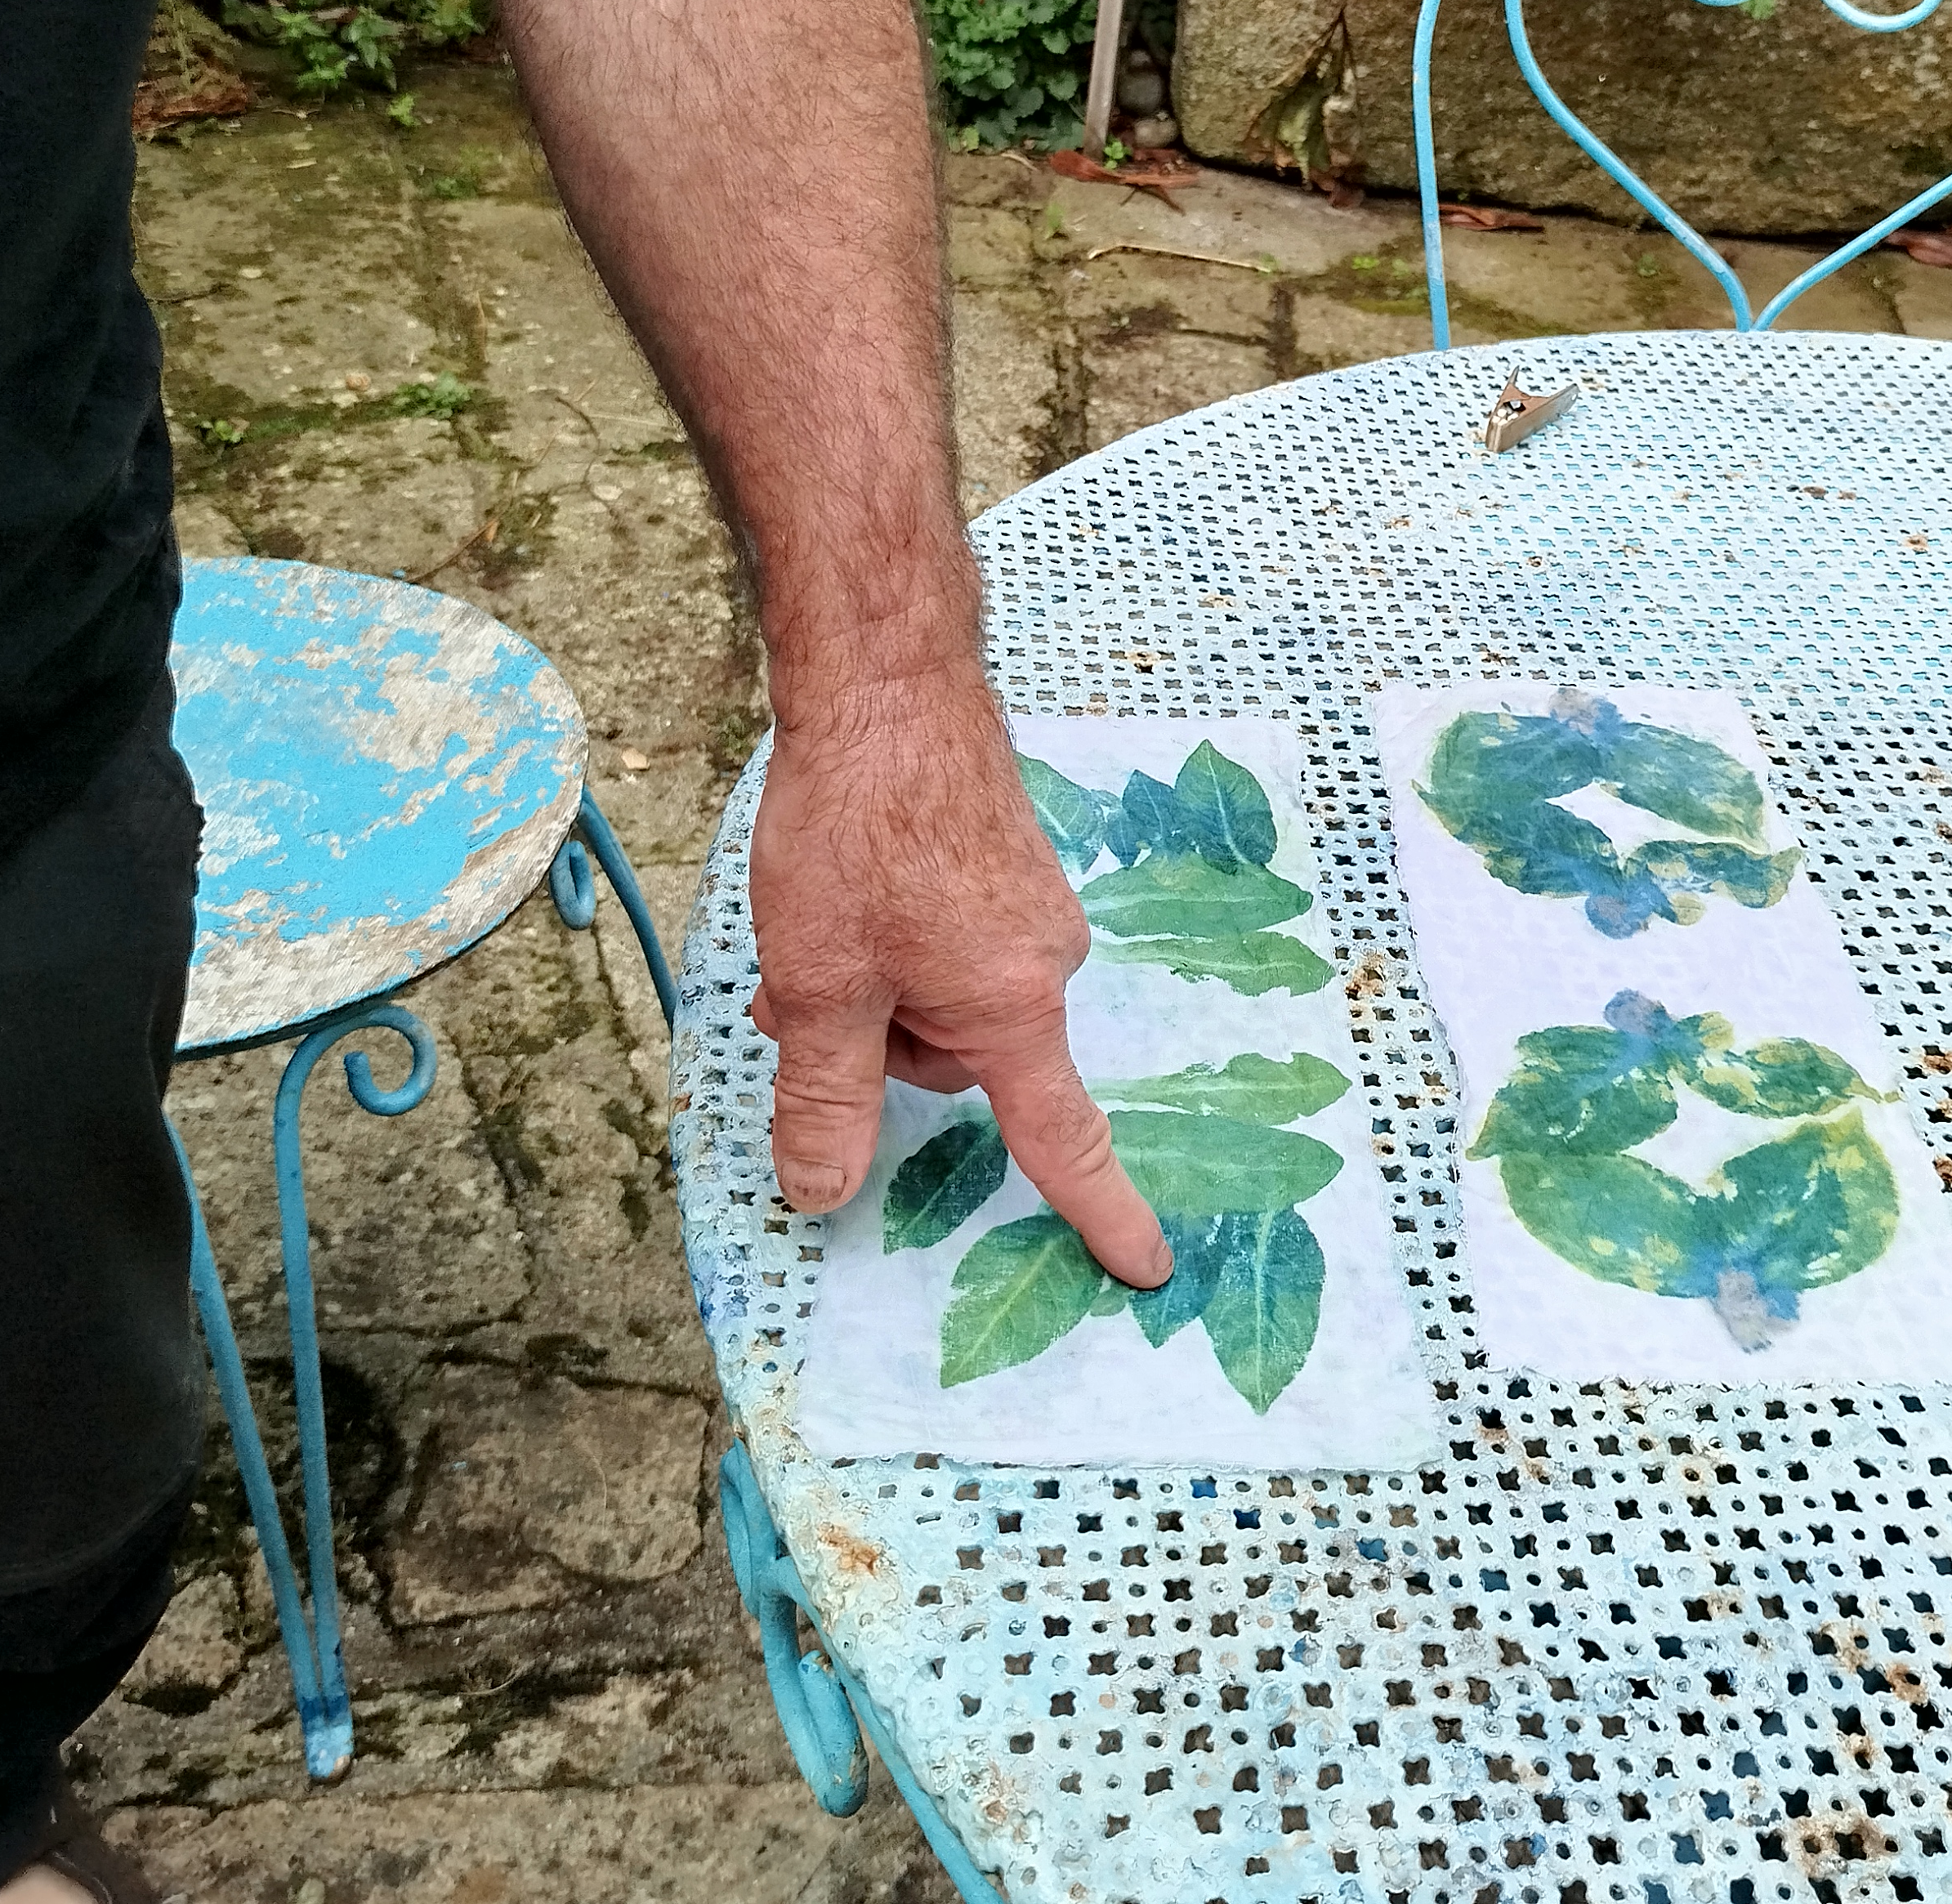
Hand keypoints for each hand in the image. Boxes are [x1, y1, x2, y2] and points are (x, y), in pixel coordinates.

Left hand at [745, 679, 1173, 1287]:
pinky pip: (946, 942)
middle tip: (805, 981)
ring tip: (818, 918)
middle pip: (949, 1061)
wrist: (890, 682)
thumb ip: (823, 1100)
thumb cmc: (859, 829)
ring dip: (870, 982)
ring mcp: (1029, 909)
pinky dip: (889, 935)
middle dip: (871, 1037)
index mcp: (1012, 1006)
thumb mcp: (821, 983)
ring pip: (935, 997)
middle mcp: (1043, 962)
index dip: (1099, 1213)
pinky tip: (848, 878)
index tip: (1145, 1269)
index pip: (1060, 1138)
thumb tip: (822, 1196)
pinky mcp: (1006, 868)